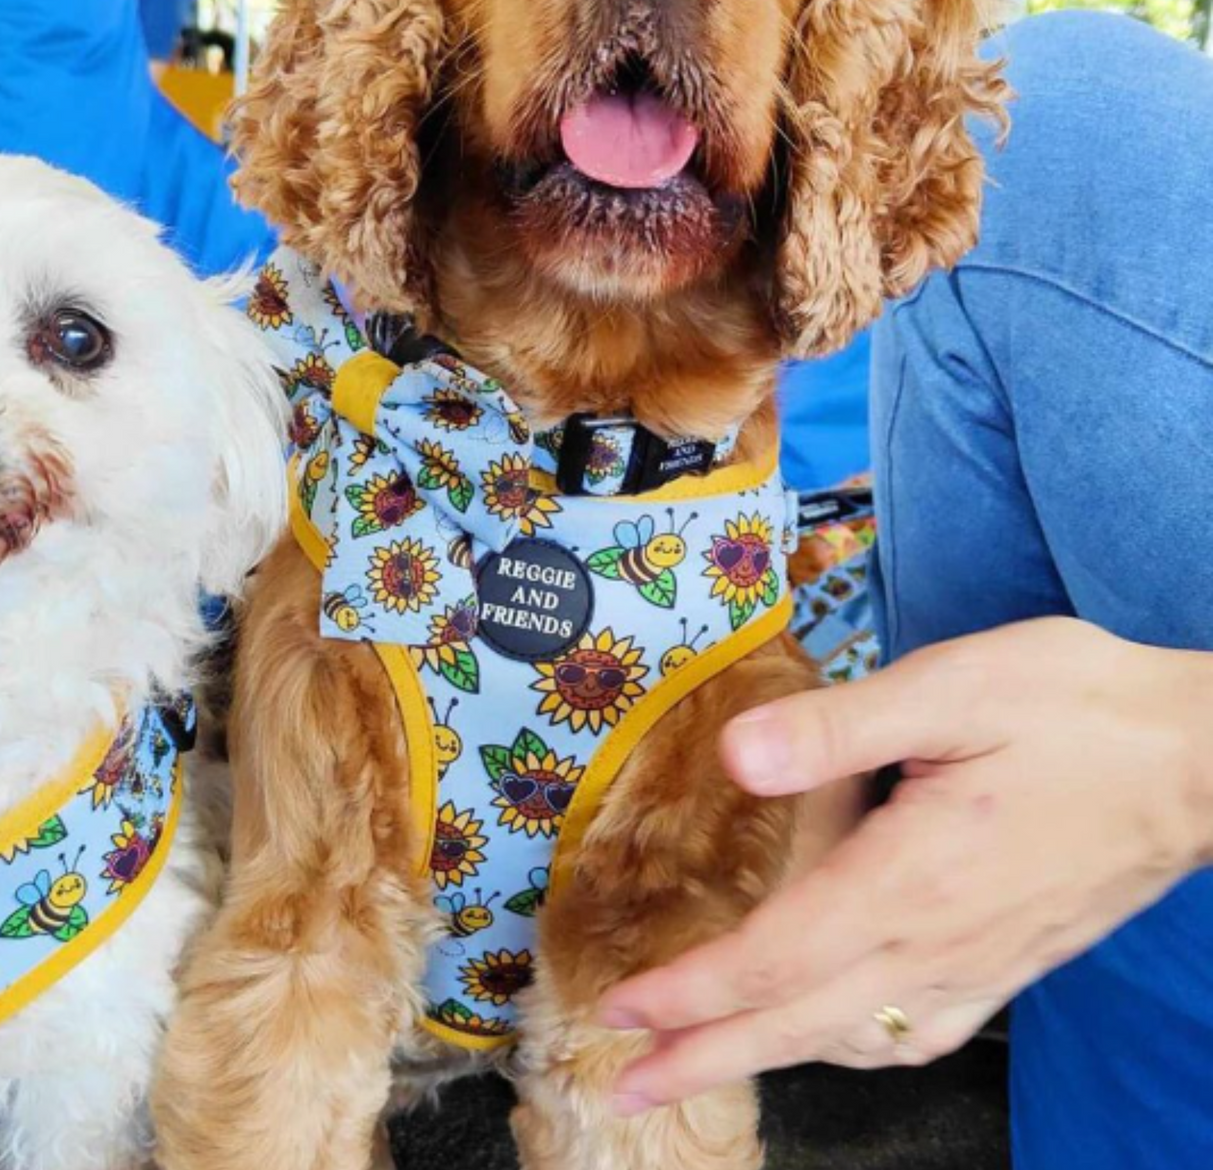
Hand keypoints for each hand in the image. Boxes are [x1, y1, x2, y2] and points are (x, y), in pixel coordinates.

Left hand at [600, 618, 1212, 1113]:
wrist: (1203, 760)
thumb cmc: (1076, 712)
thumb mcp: (952, 689)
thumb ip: (836, 726)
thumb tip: (734, 754)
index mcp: (907, 880)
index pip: (774, 959)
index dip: (690, 991)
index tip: (620, 1009)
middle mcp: (937, 944)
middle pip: (798, 1023)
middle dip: (703, 1057)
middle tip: (626, 1088)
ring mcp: (980, 964)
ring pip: (854, 1040)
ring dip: (770, 1058)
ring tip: (707, 1065)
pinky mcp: (1013, 961)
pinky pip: (920, 1033)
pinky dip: (855, 1049)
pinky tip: (836, 1038)